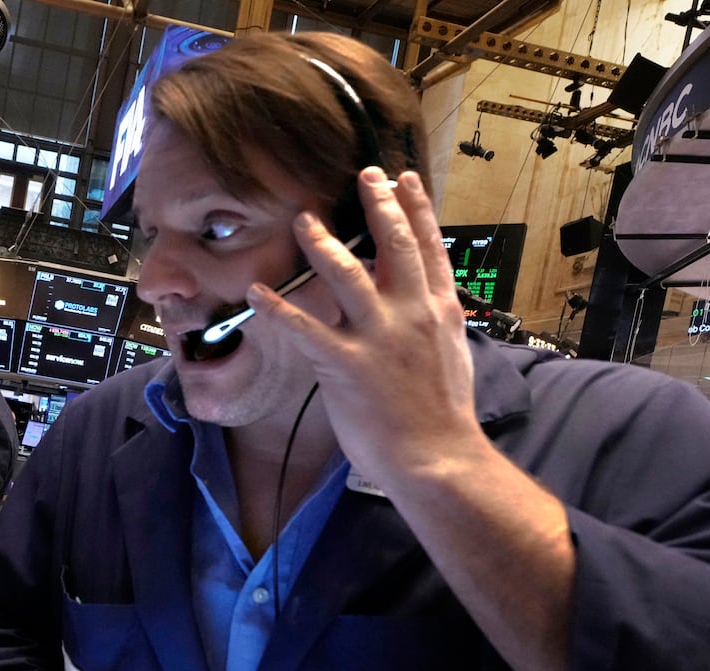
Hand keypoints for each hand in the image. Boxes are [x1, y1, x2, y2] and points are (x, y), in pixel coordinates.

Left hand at [247, 169, 487, 494]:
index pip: (429, 248)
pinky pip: (305, 330)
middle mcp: (411, 314)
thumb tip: (428, 305)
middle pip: (394, 245)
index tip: (404, 179)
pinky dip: (278, 309)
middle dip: (378, 205)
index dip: (417, 209)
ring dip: (322, 244)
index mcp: (439, 311)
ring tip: (302, 219)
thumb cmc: (444, 415)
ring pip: (347, 276)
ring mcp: (378, 338)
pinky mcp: (346, 366)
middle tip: (363, 174)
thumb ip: (436, 323)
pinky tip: (256, 291)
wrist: (439, 457)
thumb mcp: (452, 355)